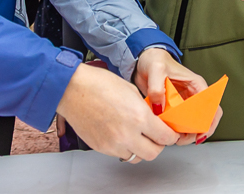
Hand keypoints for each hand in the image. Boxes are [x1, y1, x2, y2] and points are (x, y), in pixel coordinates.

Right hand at [56, 62, 177, 162]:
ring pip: (136, 157)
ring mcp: (113, 144)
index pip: (165, 138)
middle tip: (156, 136)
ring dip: (141, 148)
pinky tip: (121, 134)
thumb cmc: (99, 84)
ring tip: (137, 135)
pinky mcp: (101, 148)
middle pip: (153, 153)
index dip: (171, 136)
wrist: (72, 90)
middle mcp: (127, 134)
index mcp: (139, 117)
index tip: (170, 133)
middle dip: (158, 145)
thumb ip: (145, 110)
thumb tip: (154, 120)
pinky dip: (125, 148)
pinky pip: (120, 155)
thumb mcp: (132, 91)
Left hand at [134, 48, 220, 144]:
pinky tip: (170, 134)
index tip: (200, 132)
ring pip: (193, 122)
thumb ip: (157, 88)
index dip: (209, 119)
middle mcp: (193, 94)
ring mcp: (184, 102)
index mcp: (196, 84)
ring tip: (176, 139)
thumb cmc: (155, 60)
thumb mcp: (157, 70)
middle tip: (185, 139)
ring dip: (187, 133)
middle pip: (205, 116)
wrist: (144, 61)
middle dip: (198, 130)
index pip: (211, 104)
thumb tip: (159, 107)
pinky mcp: (174, 107)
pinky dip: (177, 130)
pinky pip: (180, 122)